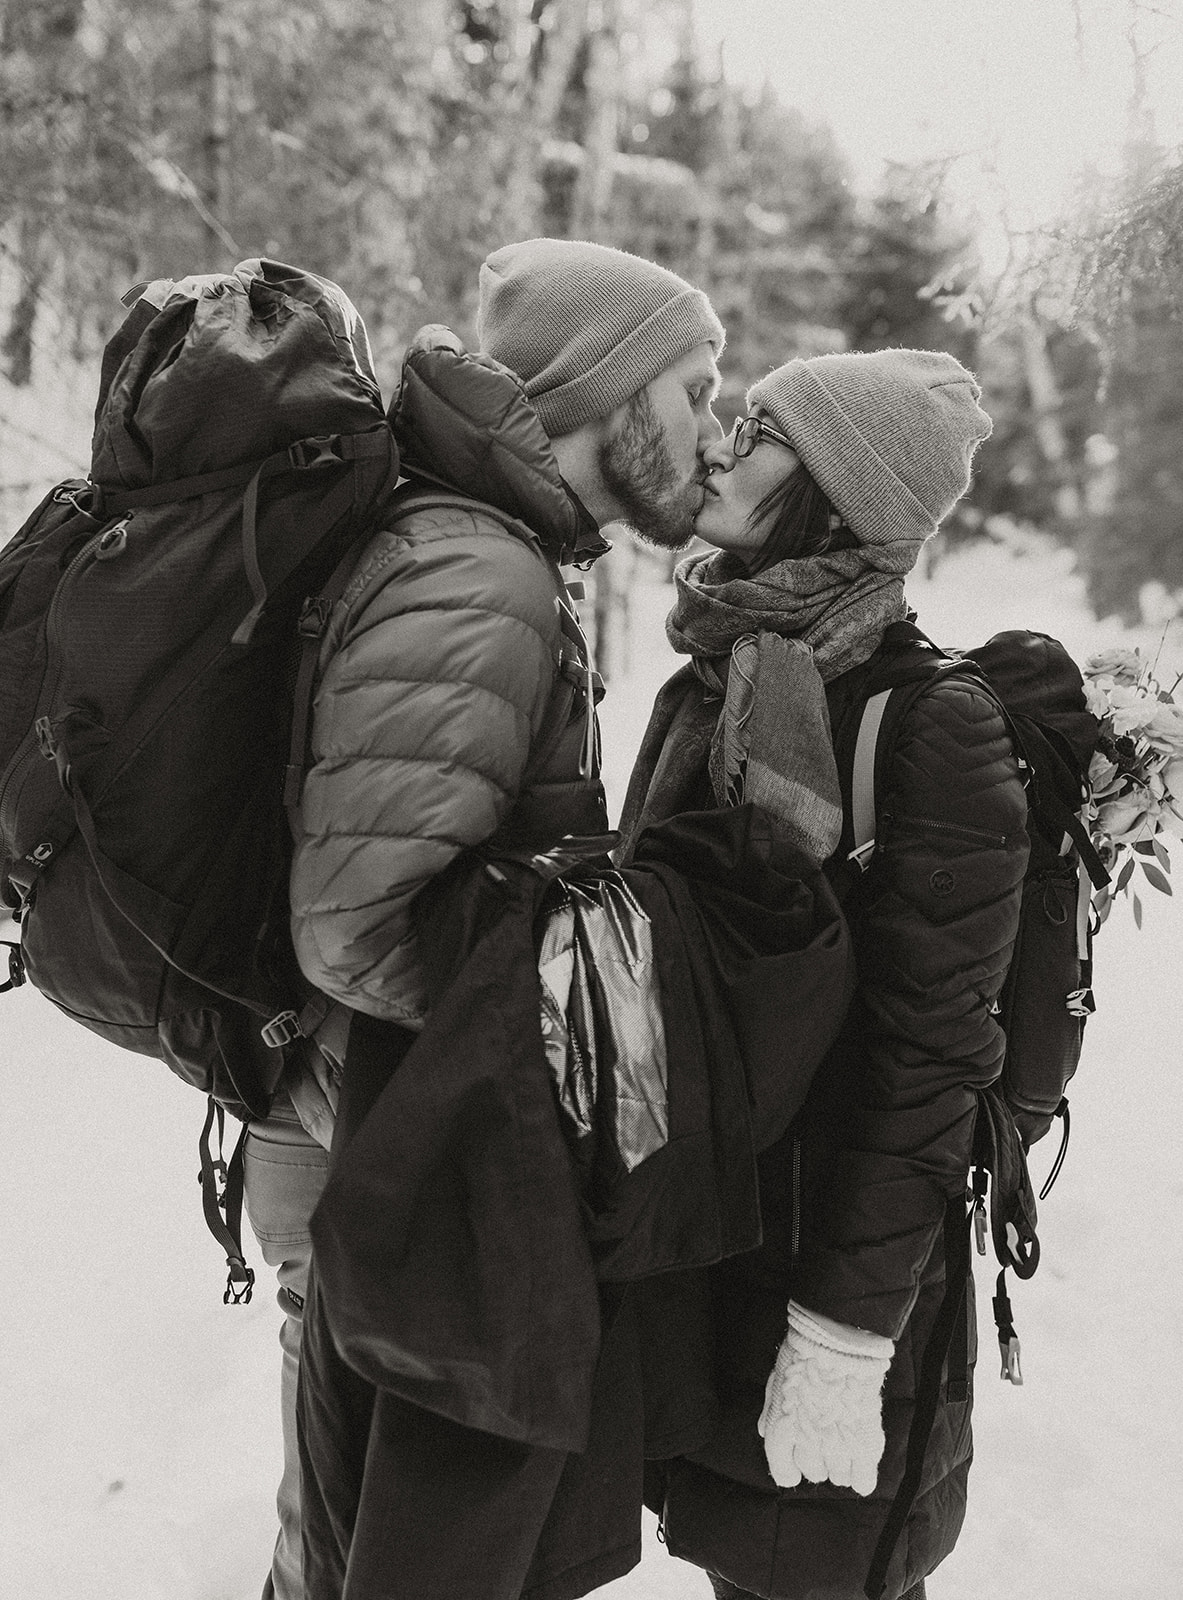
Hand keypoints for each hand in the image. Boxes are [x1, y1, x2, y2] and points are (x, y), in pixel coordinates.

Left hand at [757, 1301, 893, 1496]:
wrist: (838, 1342)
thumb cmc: (804, 1356)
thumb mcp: (777, 1381)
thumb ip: (771, 1412)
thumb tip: (765, 1433)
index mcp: (781, 1431)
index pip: (784, 1470)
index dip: (790, 1469)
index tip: (795, 1466)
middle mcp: (807, 1444)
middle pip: (814, 1472)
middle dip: (817, 1460)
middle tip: (824, 1438)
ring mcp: (837, 1446)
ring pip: (838, 1477)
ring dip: (840, 1464)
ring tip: (844, 1443)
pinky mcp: (865, 1443)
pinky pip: (863, 1480)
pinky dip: (861, 1478)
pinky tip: (860, 1467)